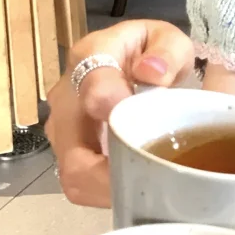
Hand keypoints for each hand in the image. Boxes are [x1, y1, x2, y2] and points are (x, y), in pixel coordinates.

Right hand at [46, 22, 195, 206]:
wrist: (140, 68)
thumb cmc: (156, 56)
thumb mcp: (171, 43)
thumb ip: (167, 52)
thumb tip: (152, 73)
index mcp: (92, 56)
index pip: (92, 82)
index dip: (110, 103)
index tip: (136, 121)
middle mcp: (66, 94)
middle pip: (73, 145)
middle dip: (109, 169)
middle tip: (150, 178)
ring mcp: (62, 129)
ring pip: (74, 172)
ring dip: (109, 186)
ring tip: (148, 184)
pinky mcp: (68, 154)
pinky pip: (81, 184)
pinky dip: (108, 192)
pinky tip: (137, 187)